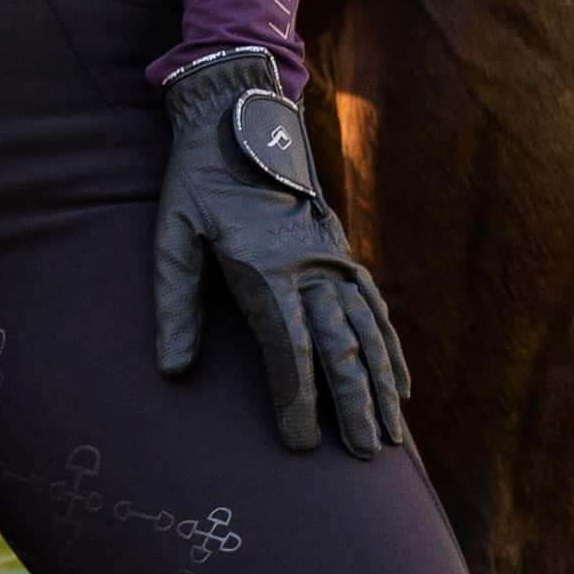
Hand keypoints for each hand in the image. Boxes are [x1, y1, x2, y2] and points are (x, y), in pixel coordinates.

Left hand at [151, 46, 412, 455]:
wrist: (239, 114)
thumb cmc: (198, 180)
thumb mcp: (174, 234)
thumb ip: (175, 304)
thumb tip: (172, 371)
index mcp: (266, 269)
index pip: (289, 350)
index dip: (297, 400)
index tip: (301, 444)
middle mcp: (309, 267)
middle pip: (341, 349)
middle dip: (354, 407)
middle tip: (366, 458)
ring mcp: (332, 257)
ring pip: (367, 332)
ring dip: (382, 385)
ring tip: (394, 436)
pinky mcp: (340, 248)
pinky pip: (374, 305)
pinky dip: (390, 345)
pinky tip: (401, 381)